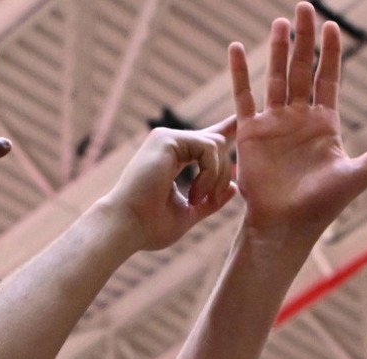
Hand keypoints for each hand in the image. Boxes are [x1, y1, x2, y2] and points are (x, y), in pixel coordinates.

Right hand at [99, 121, 239, 252]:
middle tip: (210, 200)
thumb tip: (233, 186)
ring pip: (215, 144)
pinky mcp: (166, 138)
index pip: (203, 142)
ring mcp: (167, 138)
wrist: (126, 227)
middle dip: (222, 173)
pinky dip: (209, 172)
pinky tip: (195, 193)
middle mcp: (170, 144)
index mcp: (174, 159)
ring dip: (216, 176)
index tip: (239, 124)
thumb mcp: (189, 213)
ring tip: (199, 199)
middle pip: (216, 143)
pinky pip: (208, 147)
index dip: (224, 132)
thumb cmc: (150, 226)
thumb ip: (211, 200)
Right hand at [227, 4, 366, 242]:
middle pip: (301, 69)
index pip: (328, 78)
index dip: (330, 52)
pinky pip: (244, 97)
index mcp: (325, 124)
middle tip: (304, 7)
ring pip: (275, 77)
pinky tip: (235, 49)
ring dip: (277, 50)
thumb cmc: (324, 206)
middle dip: (303, 39)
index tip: (331, 27)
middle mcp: (299, 118)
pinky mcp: (252, 133)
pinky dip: (240, 73)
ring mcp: (274, 123)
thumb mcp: (360, 174)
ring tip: (280, 22)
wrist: (287, 225)